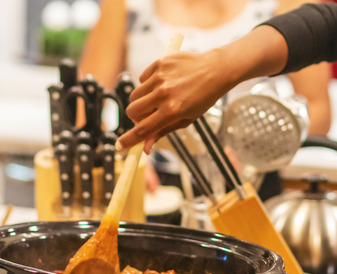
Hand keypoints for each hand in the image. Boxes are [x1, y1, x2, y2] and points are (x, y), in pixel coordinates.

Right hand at [119, 49, 236, 151]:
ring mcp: (160, 77)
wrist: (216, 70)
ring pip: (135, 95)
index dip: (130, 140)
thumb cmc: (203, 97)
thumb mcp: (187, 119)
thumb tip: (146, 146)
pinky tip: (163, 83)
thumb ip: (164, 131)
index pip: (143, 129)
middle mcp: (164, 94)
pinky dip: (148, 84)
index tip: (121, 145)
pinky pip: (142, 79)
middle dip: (136, 118)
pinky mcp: (159, 63)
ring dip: (142, 101)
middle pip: (132, 111)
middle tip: (148, 116)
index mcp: (172, 110)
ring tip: (159, 98)